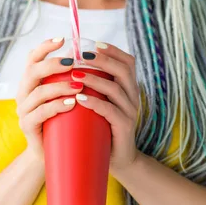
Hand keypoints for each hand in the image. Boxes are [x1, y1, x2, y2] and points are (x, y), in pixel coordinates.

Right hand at [16, 38, 83, 161]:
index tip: (63, 39)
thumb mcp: (65, 98)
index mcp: (31, 83)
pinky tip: (71, 104)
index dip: (45, 47)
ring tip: (79, 86)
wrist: (51, 154)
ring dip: (60, 86)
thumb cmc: (62, 122)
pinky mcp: (28, 127)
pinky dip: (56, 106)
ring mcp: (23, 111)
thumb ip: (71, 81)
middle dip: (54, 64)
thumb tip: (91, 58)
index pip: (32, 59)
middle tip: (74, 63)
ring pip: (39, 92)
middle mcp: (23, 94)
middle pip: (33, 71)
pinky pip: (40, 113)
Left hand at [70, 42, 141, 173]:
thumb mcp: (101, 103)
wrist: (117, 159)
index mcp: (129, 88)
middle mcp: (133, 97)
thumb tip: (72, 65)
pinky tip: (80, 97)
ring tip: (74, 74)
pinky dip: (95, 102)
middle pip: (123, 70)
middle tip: (80, 56)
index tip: (94, 44)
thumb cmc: (103, 128)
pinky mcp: (124, 127)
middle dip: (102, 60)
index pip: (128, 62)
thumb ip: (94, 86)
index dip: (113, 51)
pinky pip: (110, 111)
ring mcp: (130, 113)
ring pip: (115, 89)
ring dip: (94, 79)